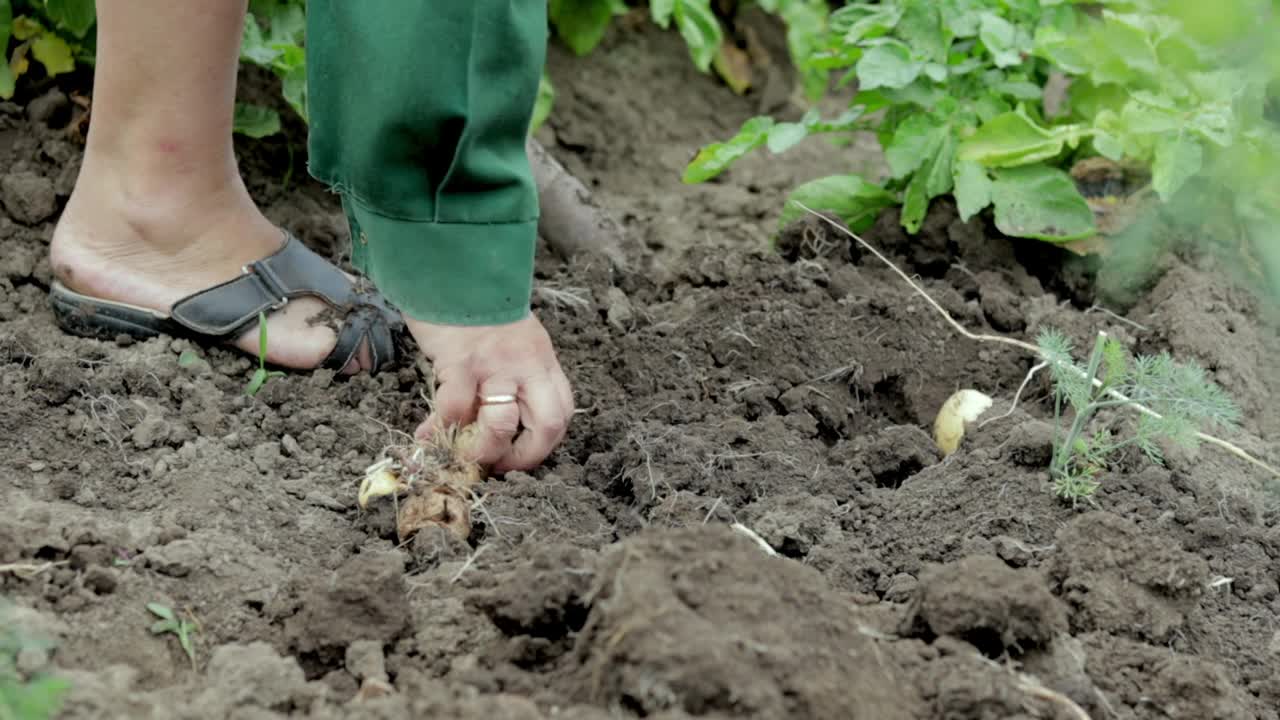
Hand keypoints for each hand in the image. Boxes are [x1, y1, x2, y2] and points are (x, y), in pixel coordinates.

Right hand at [406, 313, 572, 473]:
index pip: (561, 413)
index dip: (543, 445)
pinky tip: (424, 435)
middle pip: (547, 426)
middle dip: (523, 459)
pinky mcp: (461, 361)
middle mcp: (528, 364)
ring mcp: (497, 364)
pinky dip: (438, 430)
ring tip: (458, 453)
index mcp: (543, 360)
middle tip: (494, 466)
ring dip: (480, 450)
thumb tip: (489, 419)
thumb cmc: (476, 306)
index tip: (516, 458)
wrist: (452, 267)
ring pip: (501, 426)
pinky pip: (453, 410)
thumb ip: (511, 374)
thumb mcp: (511, 338)